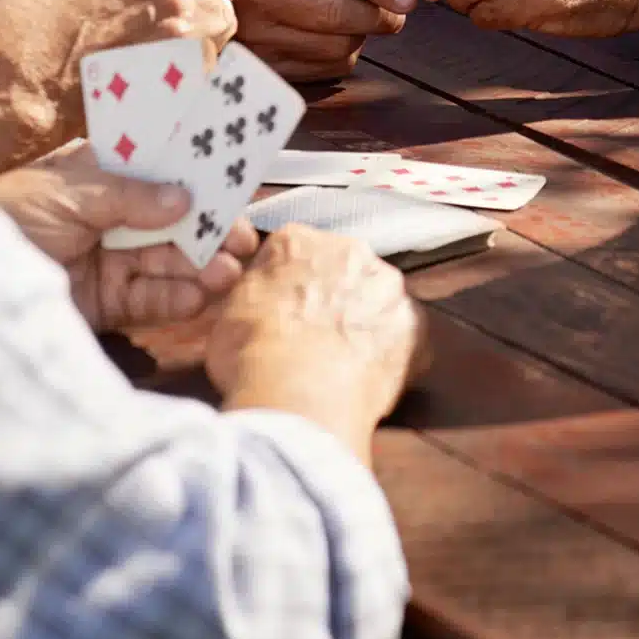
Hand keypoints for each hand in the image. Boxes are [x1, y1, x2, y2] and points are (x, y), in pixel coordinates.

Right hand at [0, 0, 238, 179]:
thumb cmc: (28, 25)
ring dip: (204, 33)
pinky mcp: (189, 60)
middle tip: (169, 22)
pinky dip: (195, 68)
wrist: (14, 83)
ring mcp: (184, 14)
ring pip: (225, 18)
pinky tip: (160, 75)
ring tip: (163, 51)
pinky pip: (214, 59)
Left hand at [0, 140, 257, 331]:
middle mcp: (109, 217)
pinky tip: (201, 295)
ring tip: (229, 270)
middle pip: (172, 220)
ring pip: (167, 261)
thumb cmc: (5, 218)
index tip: (234, 177)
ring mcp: (108, 261)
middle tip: (244, 238)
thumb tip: (184, 198)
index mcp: (98, 176)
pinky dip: (177, 298)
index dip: (195, 172)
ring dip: (201, 264)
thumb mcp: (67, 191)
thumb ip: (129, 196)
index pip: (156, 169)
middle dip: (208, 227)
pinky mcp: (104, 305)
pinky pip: (150, 300)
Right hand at [206, 225, 424, 465]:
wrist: (296, 397)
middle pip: (343, 270)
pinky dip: (392, 356)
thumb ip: (249, 294)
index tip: (285, 312)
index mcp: (298, 241)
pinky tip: (369, 380)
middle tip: (315, 339)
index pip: (295, 253)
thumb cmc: (253, 356)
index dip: (289, 286)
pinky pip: (405, 338)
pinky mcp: (414, 326)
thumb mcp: (224, 315)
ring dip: (366, 323)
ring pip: (377, 300)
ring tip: (343, 364)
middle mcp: (349, 251)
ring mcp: (387, 287)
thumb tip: (256, 300)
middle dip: (333, 298)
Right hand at [235, 0, 415, 80]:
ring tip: (363, 21)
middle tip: (397, 13)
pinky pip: (325, 68)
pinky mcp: (265, 66)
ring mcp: (259, 34)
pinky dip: (343, 55)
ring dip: (362, 36)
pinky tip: (337, 38)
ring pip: (337, 46)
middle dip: (379, 16)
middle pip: (339, 14)